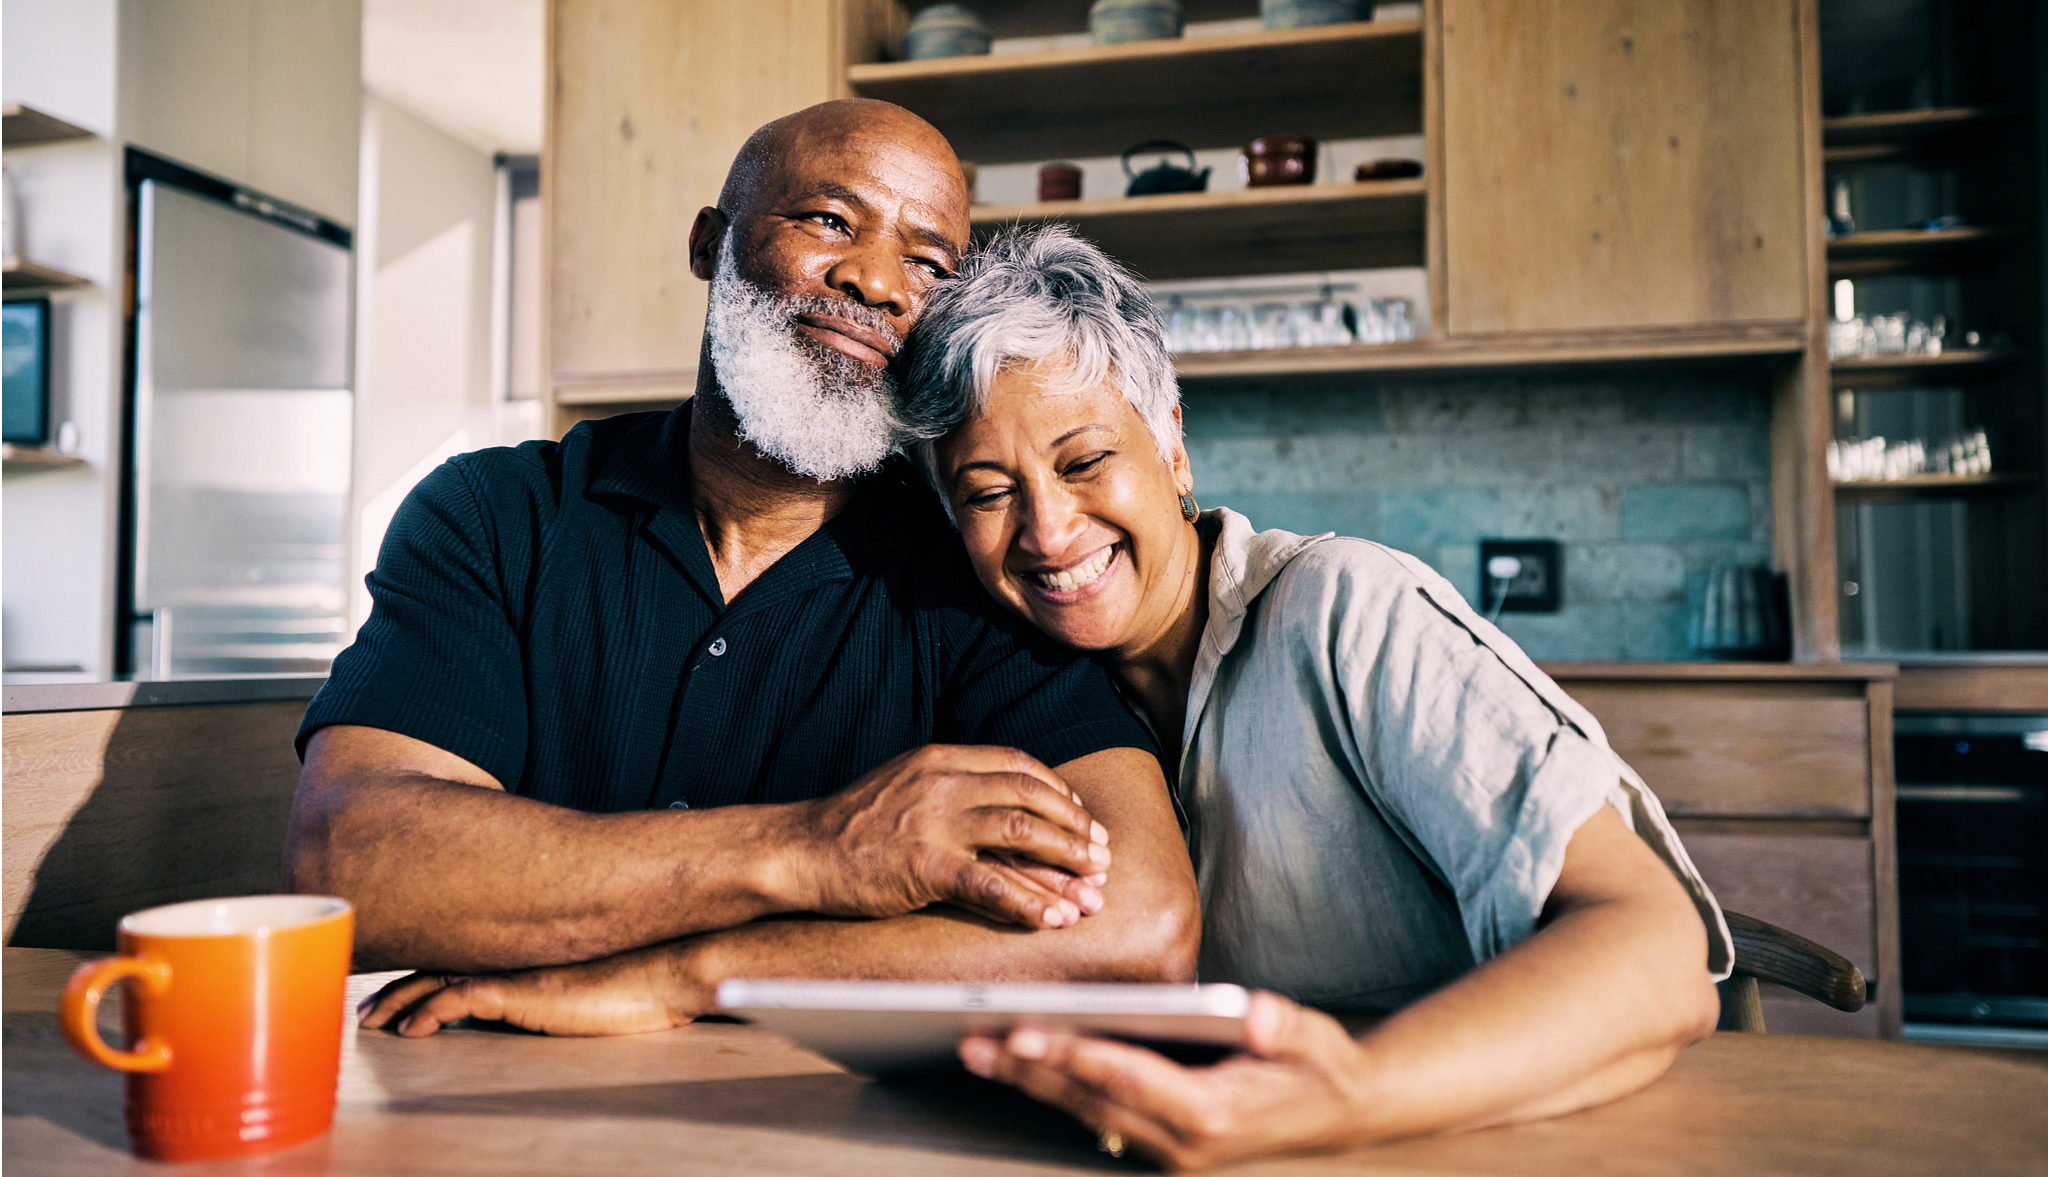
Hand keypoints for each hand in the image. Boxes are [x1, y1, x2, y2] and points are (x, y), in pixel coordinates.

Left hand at [358, 942, 710, 1037]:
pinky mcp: (521, 991)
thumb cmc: (646, 975)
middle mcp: (514, 954)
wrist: (670, 967)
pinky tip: (411, 1030)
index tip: (396, 992)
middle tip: (367, 1009)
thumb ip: (565, 982)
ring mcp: (515, 970)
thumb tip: (558, 996)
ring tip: (372, 1023)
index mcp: (528, 951)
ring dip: (399, 1003)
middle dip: (396, 988)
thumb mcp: (594, 980)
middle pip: (438, 965)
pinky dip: (428, 1014)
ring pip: (436, 981)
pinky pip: (458, 1001)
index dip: (424, 973)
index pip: (462, 956)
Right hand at [786, 745, 1112, 929]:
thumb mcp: (904, 786)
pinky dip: (1029, 902)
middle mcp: (943, 782)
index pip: (1017, 765)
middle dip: (1075, 828)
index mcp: (940, 759)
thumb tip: (1004, 811)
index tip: (1080, 816)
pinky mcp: (924, 865)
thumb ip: (950, 789)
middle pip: (1031, 797)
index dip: (1057, 791)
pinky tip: (1052, 919)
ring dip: (1066, 862)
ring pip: (1022, 833)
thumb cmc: (851, 826)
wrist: (799, 850)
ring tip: (1093, 888)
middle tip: (1102, 855)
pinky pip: (992, 883)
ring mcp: (935, 822)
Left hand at [959, 991, 1373, 1171]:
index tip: (1025, 1035)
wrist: (1343, 1112)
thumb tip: (1258, 1015)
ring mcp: (1172, 1152)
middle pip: (1091, 1102)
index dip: (1074, 1057)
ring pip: (1086, 1113)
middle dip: (1029, 1072)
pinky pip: (1100, 1117)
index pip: (1128, 1080)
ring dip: (1032, 1084)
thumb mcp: (1315, 1040)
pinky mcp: (1164, 1146)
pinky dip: (1060, 1091)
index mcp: (1213, 1115)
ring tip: (979, 1051)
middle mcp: (1184, 1143)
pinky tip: (1024, 1066)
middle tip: (974, 1042)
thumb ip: (1284, 1027)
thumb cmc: (1322, 1067)